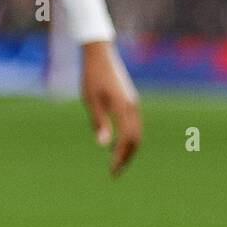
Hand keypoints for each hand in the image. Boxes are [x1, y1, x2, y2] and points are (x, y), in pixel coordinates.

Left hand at [81, 40, 140, 175]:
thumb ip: (98, 122)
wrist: (100, 54)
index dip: (120, 157)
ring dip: (128, 149)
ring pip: (137, 133)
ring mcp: (133, 104)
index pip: (127, 139)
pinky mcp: (131, 101)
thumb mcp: (90, 100)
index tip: (111, 170)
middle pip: (136, 139)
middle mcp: (133, 107)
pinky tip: (117, 145)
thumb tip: (103, 145)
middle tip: (114, 172)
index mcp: (123, 107)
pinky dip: (128, 138)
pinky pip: (134, 125)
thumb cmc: (91, 76)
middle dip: (126, 157)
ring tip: (115, 162)